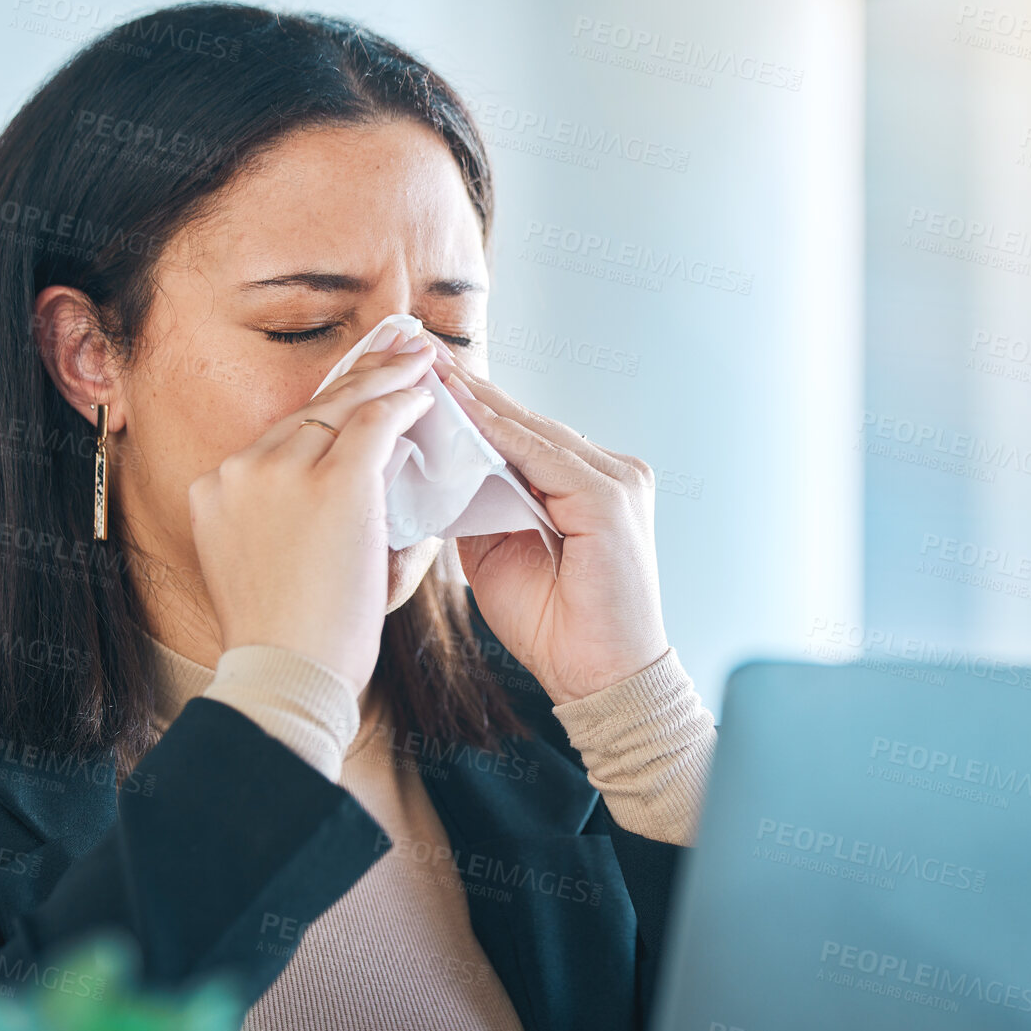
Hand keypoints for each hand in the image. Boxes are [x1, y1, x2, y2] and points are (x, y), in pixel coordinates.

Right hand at [187, 330, 439, 692]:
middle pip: (308, 411)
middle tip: (395, 349)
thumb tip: (357, 489)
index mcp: (216, 491)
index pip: (282, 435)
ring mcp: (281, 472)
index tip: (352, 388)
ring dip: (385, 378)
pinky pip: (374, 424)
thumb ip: (295, 520)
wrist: (288, 676)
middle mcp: (238, 471)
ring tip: (419, 358)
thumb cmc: (293, 641)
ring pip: (342, 408)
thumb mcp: (271, 566)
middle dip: (357, 376)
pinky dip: (403, 403)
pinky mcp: (332, 483)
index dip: (325, 408)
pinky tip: (425, 393)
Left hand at [428, 336, 669, 704]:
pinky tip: (458, 411)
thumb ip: (478, 505)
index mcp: (588, 482)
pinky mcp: (610, 498)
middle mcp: (609, 471)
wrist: (598, 681)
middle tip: (414, 349)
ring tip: (426, 369)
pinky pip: (542, 456)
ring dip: (476, 400)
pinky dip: (497, 434)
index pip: (520, 431)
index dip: (468, 403)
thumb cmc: (553, 626)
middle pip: (525, 420)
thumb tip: (432, 470)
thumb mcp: (498, 553)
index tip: (417, 374)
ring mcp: (616, 480)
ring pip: (531, 430)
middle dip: (467, 388)